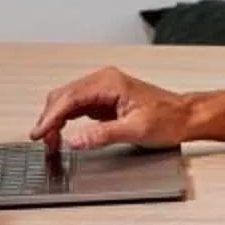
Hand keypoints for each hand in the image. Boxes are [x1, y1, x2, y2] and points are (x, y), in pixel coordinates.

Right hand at [32, 66, 194, 149]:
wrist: (186, 117)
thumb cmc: (169, 118)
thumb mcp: (136, 130)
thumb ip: (103, 134)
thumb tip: (75, 140)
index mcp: (110, 83)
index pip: (69, 97)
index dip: (50, 117)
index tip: (38, 133)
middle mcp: (104, 82)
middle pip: (63, 97)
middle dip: (49, 119)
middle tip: (43, 143)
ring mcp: (103, 90)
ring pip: (66, 102)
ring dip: (55, 121)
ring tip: (50, 143)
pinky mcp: (103, 101)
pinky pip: (75, 108)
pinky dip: (64, 121)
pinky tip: (60, 135)